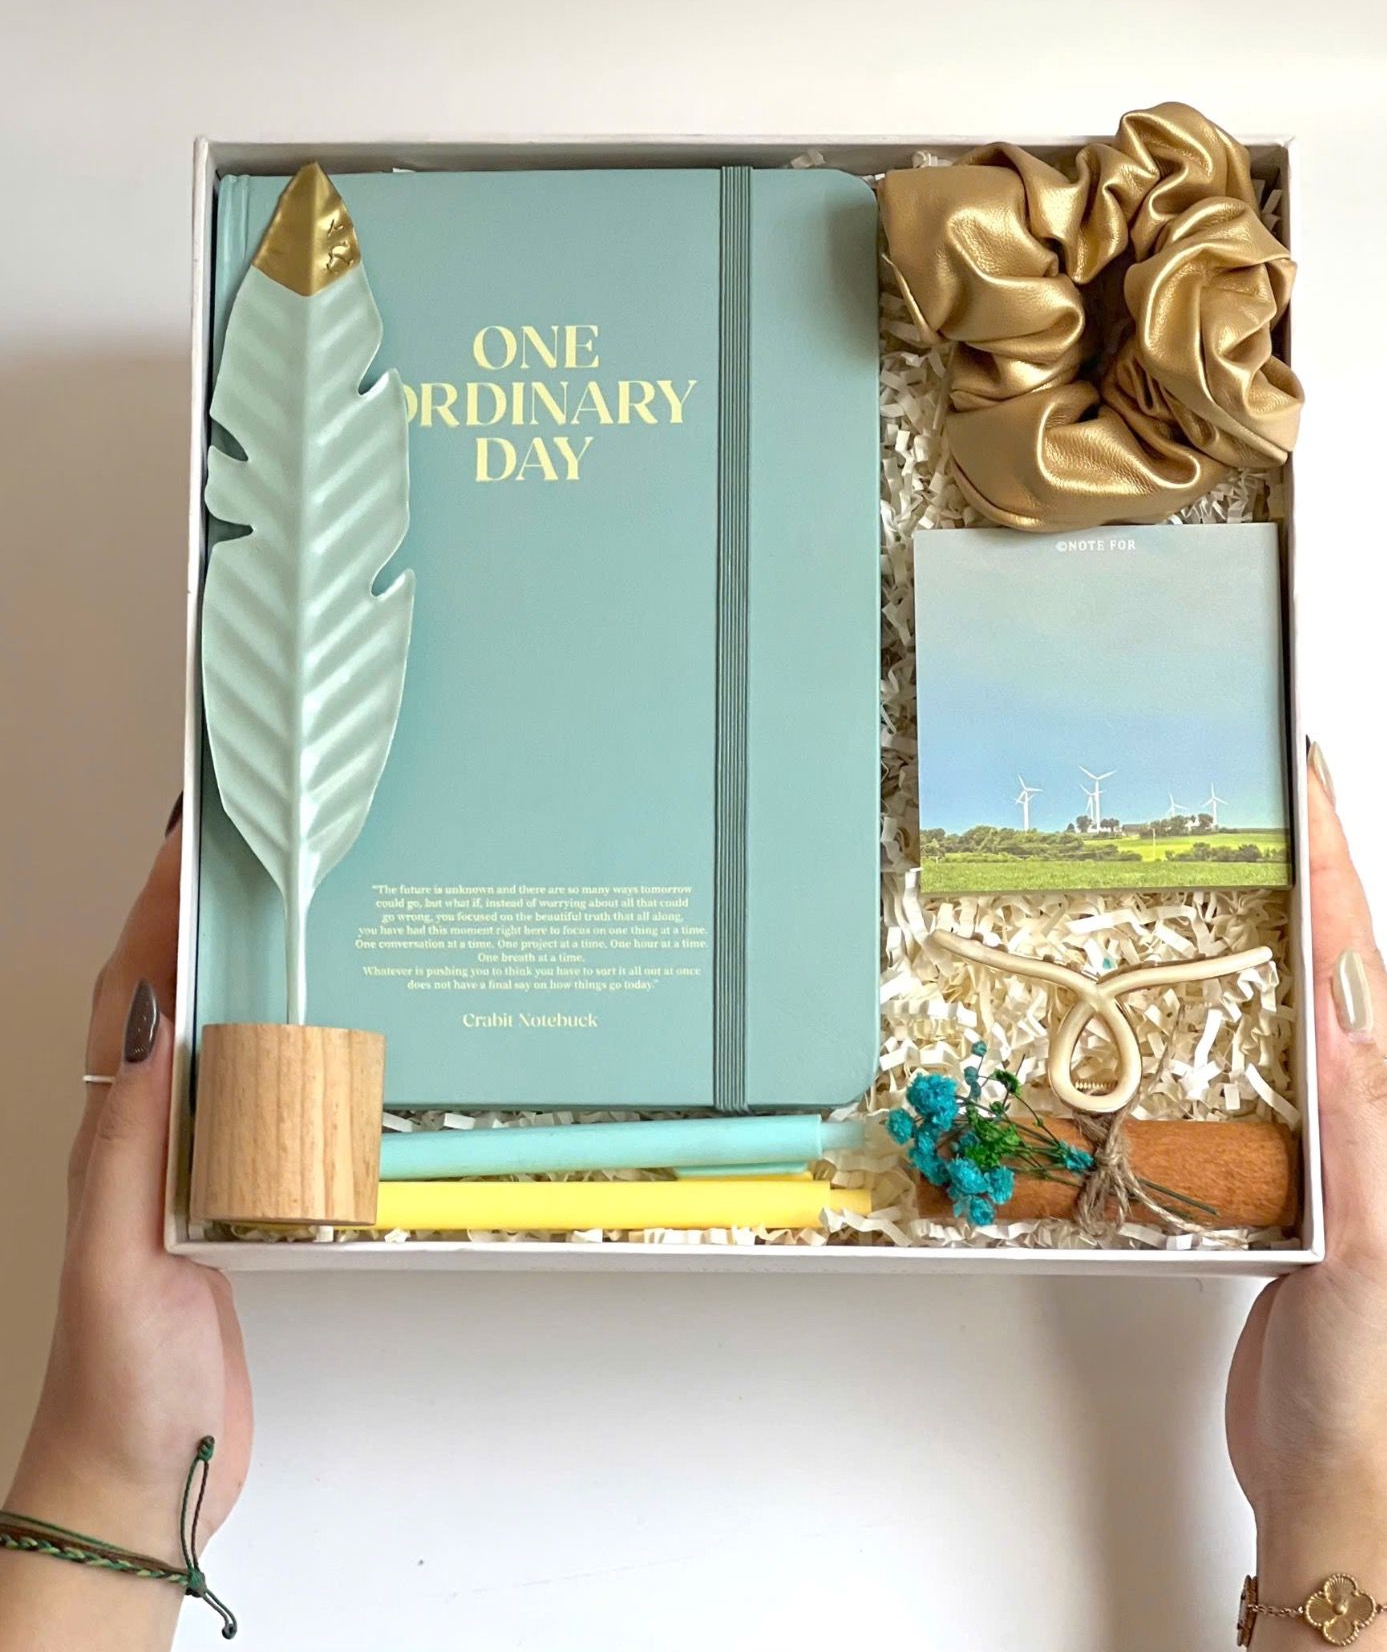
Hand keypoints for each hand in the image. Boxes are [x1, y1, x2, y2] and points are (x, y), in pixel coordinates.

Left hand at [1, 822, 251, 1646]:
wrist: (145, 1485)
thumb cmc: (119, 1385)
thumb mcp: (120, 1257)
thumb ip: (128, 1142)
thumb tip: (146, 1021)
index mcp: (114, 1133)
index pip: (132, 990)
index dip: (155, 905)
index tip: (194, 832)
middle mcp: (154, 1137)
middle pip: (181, 996)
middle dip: (208, 912)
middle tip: (260, 845)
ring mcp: (199, 1169)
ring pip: (231, 1041)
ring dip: (256, 972)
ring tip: (304, 910)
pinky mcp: (245, 1205)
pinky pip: (271, 1104)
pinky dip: (299, 1053)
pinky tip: (340, 1039)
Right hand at [1227, 752, 1386, 1641]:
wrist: (1348, 1491)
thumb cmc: (1382, 1390)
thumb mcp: (1382, 1254)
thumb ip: (1368, 1139)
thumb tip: (1340, 1017)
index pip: (1354, 956)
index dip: (1328, 859)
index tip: (1298, 775)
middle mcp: (1358, 1119)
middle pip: (1317, 965)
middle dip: (1288, 868)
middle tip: (1248, 792)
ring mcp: (1309, 1150)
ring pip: (1269, 1012)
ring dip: (1242, 932)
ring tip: (1205, 863)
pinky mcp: (1261, 1188)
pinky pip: (1228, 1076)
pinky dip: (1201, 1021)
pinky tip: (1170, 1010)